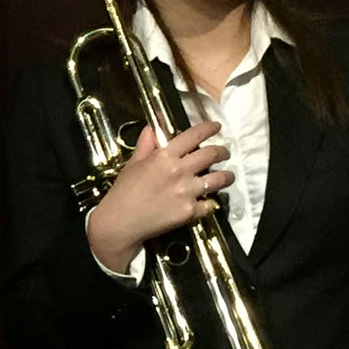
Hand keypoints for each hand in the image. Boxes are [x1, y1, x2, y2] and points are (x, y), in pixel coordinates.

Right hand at [83, 118, 231, 273]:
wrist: (121, 222)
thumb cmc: (124, 190)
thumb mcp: (134, 162)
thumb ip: (146, 143)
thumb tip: (153, 126)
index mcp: (164, 156)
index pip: (194, 135)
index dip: (209, 128)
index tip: (217, 126)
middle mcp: (179, 171)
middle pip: (212, 155)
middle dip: (223, 152)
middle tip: (225, 153)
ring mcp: (187, 192)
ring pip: (219, 179)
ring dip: (227, 176)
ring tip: (227, 176)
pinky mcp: (190, 211)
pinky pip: (210, 204)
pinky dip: (211, 202)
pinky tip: (210, 201)